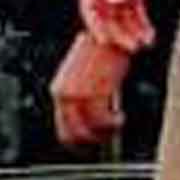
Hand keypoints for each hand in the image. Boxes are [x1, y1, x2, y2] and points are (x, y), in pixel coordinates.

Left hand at [51, 28, 131, 150]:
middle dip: (92, 140)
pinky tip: (120, 117)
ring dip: (106, 133)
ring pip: (90, 130)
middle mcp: (64, 95)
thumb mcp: (87, 79)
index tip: (91, 142)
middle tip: (107, 136)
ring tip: (117, 123)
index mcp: (59, 91)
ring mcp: (78, 96)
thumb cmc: (101, 54)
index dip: (77, 139)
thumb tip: (93, 119)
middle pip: (74, 133)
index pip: (63, 127)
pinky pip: (104, 121)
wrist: (110, 37)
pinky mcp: (94, 94)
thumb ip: (85, 98)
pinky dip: (114, 124)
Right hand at [77, 0, 163, 57]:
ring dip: (131, 31)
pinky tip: (149, 34)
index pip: (90, 7)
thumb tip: (114, 1)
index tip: (106, 40)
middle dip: (118, 33)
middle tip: (132, 46)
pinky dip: (141, 24)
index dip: (97, 25)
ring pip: (121, 18)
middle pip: (106, 16)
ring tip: (144, 43)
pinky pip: (134, 12)